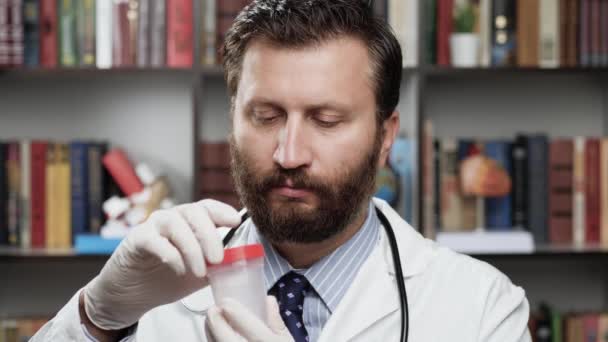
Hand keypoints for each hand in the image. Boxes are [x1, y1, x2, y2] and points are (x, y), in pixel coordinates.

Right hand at [83, 199, 240, 329]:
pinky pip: (155, 240)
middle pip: (195, 212)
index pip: (209, 207)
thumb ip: (220, 264)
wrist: (133, 295)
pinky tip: (180, 270)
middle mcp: (173, 218)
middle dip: (210, 234)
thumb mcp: (202, 272)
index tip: (236, 222)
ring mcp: (154, 226)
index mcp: (191, 222)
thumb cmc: (170, 278)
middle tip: (218, 258)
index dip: (223, 211)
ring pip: (176, 224)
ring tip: (199, 271)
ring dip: (192, 247)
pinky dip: (171, 255)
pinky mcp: (137, 240)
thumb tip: (243, 260)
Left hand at [205, 296, 293, 341]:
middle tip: (212, 310)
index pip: (251, 329)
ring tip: (210, 322)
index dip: (236, 314)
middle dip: (216, 324)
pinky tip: (214, 338)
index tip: (226, 303)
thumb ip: (276, 323)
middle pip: (228, 341)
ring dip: (211, 335)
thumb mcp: (286, 341)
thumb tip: (268, 301)